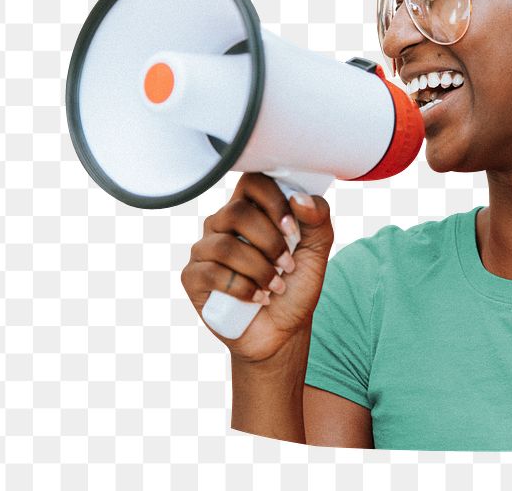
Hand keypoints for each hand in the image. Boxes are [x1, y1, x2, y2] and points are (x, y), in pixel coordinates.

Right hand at [180, 172, 334, 363]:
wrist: (283, 330)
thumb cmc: (296, 284)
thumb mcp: (318, 249)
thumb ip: (317, 218)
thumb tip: (298, 198)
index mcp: (252, 209)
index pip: (252, 181)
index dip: (273, 201)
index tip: (292, 228)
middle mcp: (223, 224)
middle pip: (236, 212)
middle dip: (270, 241)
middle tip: (287, 264)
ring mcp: (205, 250)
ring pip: (225, 245)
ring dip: (259, 269)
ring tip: (276, 285)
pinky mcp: (193, 277)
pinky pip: (211, 272)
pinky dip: (243, 288)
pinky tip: (258, 298)